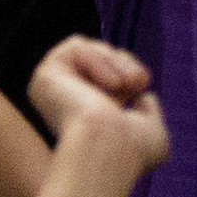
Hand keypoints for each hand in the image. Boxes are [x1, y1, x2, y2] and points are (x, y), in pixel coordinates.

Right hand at [28, 32, 170, 175]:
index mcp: (86, 118)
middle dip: (124, 64)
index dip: (130, 75)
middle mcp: (65, 105)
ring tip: (125, 83)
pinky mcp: (45, 76)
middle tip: (138, 80)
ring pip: (88, 51)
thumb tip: (145, 98)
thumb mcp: (152, 132)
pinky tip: (110, 83)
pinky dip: (98, 59)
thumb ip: (148, 113)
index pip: (108, 78)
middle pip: (99, 60)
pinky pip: (75, 47)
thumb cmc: (132, 149)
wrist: (111, 148)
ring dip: (114, 61)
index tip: (142, 86)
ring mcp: (52, 91)